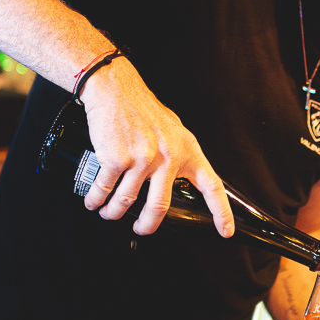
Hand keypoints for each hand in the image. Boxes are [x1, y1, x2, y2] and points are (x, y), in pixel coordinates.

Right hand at [77, 58, 234, 237]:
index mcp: (187, 151)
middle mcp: (168, 158)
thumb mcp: (173, 129)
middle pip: (160, 208)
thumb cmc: (143, 108)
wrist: (116, 89)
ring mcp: (142, 159)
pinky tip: (93, 200)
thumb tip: (178, 176)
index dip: (221, 212)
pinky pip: (105, 189)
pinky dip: (96, 199)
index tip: (225, 231)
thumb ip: (178, 154)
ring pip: (127, 203)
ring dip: (114, 213)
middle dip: (148, 226)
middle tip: (142, 229)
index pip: (212, 186)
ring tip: (108, 212)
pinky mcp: (117, 159)